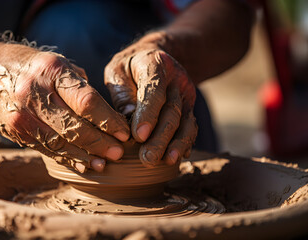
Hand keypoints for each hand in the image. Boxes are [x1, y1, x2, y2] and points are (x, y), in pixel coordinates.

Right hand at [0, 45, 129, 172]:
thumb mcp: (56, 64)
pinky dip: (68, 158)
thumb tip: (108, 116)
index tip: (124, 131)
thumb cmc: (30, 66)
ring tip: (105, 162)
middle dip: (101, 143)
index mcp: (51, 71)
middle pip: (75, 127)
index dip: (109, 121)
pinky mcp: (15, 132)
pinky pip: (47, 150)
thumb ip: (80, 88)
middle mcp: (34, 93)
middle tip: (119, 151)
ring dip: (87, 156)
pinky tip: (84, 163)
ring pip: (62, 143)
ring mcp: (22, 116)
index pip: (87, 102)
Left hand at [104, 36, 196, 166]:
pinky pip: (190, 125)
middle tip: (147, 158)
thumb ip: (122, 92)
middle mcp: (175, 79)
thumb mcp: (117, 70)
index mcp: (154, 64)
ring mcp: (185, 93)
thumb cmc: (129, 67)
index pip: (154, 90)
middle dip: (160, 137)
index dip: (148, 114)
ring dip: (176, 143)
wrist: (155, 56)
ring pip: (184, 120)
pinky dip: (185, 142)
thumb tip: (127, 118)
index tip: (138, 136)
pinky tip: (178, 156)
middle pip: (171, 110)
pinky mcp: (189, 106)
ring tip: (166, 161)